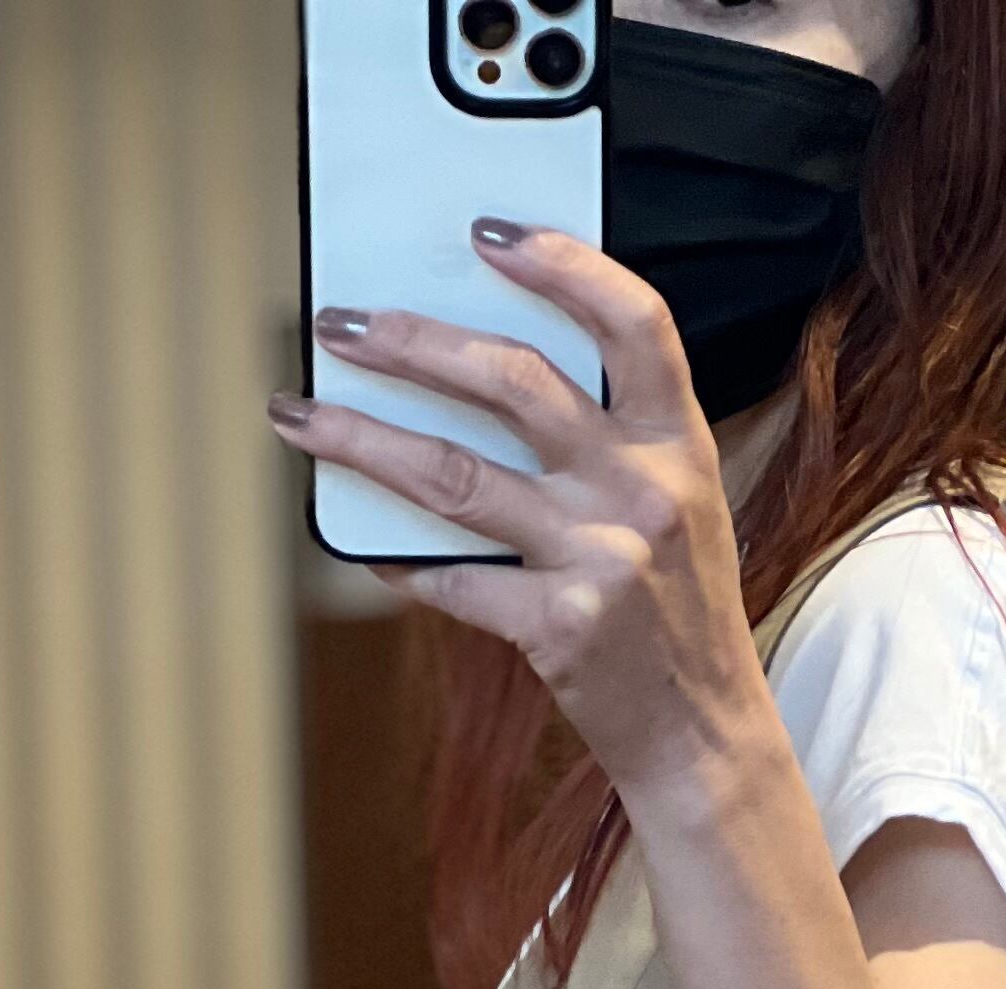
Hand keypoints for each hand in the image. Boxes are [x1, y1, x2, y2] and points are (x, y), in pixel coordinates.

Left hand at [267, 227, 776, 818]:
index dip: (565, 264)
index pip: (634, 322)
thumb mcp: (679, 507)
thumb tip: (487, 375)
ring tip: (301, 415)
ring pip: (455, 476)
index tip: (489, 233)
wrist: (704, 737)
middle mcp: (643, 492)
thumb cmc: (679, 615)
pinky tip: (359, 541)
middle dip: (415, 343)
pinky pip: (454, 580)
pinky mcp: (558, 629)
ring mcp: (599, 561)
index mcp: (681, 445)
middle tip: (343, 324)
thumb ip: (611, 440)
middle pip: (515, 384)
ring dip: (364, 439)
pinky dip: (398, 559)